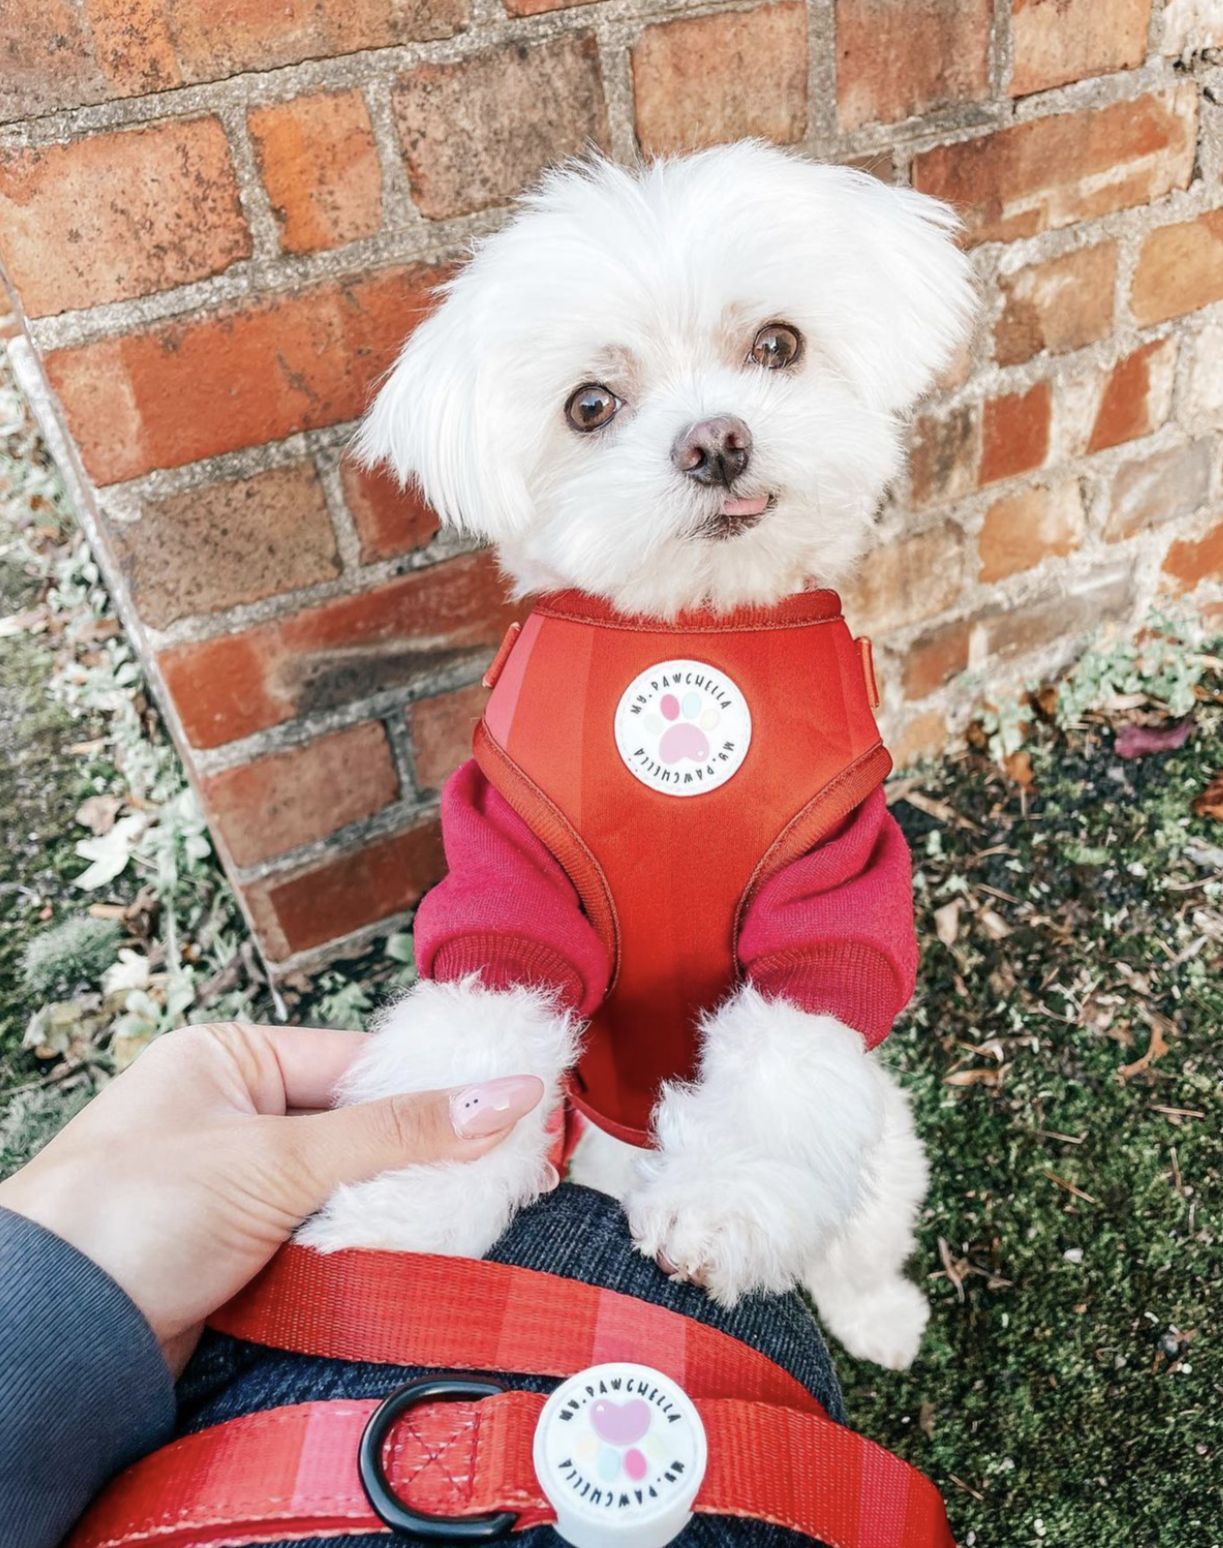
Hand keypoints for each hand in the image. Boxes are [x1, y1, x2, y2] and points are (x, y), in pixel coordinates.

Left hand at [0, 1021, 542, 1372]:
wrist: (54, 1338)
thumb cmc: (127, 1213)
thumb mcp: (278, 1157)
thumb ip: (396, 1131)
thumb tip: (500, 1097)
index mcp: (227, 1057)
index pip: (355, 1061)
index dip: (431, 1084)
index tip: (506, 1102)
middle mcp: (232, 1113)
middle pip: (356, 1125)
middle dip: (420, 1151)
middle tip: (504, 1163)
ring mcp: (236, 1185)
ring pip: (346, 1186)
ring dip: (396, 1204)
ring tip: (475, 1207)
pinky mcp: (241, 1251)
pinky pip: (323, 1235)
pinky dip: (365, 1245)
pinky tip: (416, 1248)